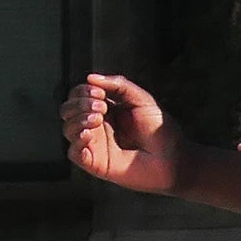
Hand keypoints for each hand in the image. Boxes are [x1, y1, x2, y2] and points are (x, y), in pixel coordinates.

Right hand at [61, 73, 182, 192]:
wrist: (172, 158)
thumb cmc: (160, 129)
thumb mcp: (141, 99)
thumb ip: (118, 85)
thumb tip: (90, 77)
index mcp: (106, 109)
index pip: (79, 95)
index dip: (83, 91)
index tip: (100, 94)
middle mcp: (97, 125)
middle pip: (68, 110)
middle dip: (78, 103)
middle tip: (101, 107)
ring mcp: (95, 144)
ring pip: (68, 128)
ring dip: (77, 119)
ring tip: (97, 119)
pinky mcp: (96, 163)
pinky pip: (74, 152)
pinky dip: (76, 141)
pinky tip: (89, 134)